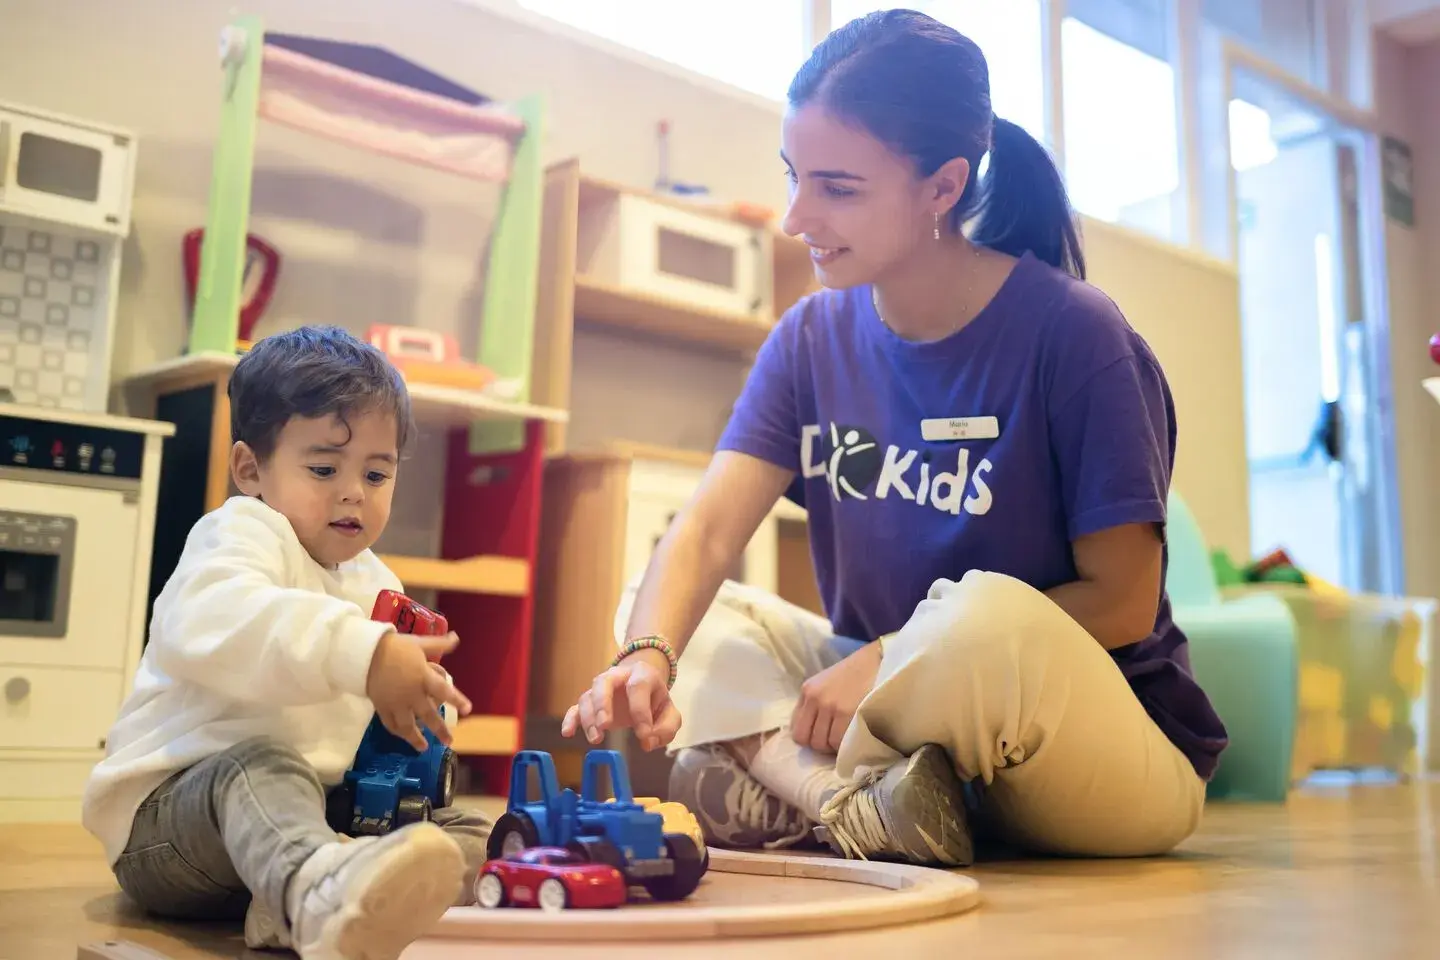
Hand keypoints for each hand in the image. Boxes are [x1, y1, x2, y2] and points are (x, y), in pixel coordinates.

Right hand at [366, 630, 471, 750]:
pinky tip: (404, 736)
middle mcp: (411, 693)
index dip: (456, 700)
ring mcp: (395, 703)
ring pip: (407, 726)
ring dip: (416, 738)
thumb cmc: (395, 647)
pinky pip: (390, 724)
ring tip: (423, 748)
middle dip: (440, 730)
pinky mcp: (381, 707)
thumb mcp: (419, 643)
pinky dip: (397, 732)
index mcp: (423, 676)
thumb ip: (439, 644)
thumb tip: (456, 637)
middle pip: (428, 715)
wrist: (364, 653)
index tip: (468, 710)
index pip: (444, 690)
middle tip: (449, 741)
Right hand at [560, 648, 679, 751]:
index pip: (638, 687)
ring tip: (596, 738)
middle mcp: (617, 677)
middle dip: (603, 704)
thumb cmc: (654, 700)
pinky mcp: (590, 702)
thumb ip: (666, 727)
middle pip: (603, 682)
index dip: (641, 712)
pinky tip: (567, 732)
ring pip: (588, 696)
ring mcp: (600, 689)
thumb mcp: (669, 711)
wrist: (641, 684)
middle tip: (605, 725)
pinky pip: (575, 707)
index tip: (644, 735)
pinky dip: (570, 719)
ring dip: (588, 717)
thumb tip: (648, 742)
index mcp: (642, 674)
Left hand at [790, 642, 881, 753]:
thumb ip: (815, 704)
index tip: (822, 737)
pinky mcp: (846, 712)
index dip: (809, 737)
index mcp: (807, 690)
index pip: (796, 728)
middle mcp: (814, 698)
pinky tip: (852, 738)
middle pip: (806, 739)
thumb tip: (812, 731)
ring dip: (833, 747)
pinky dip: (844, 746)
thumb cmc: (855, 673)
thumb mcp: (825, 683)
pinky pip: (838, 741)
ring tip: (845, 740)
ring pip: (822, 743)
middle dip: (820, 745)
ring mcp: (829, 706)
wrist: (877, 659)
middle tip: (834, 741)